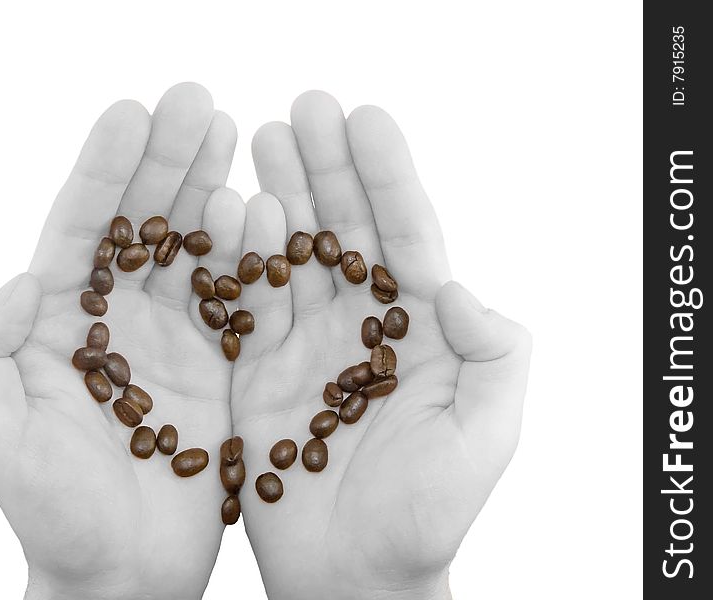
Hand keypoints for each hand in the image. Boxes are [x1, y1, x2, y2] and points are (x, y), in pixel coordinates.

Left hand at [0, 83, 244, 599]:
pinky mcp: (218, 367)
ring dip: (212, 190)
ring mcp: (172, 340)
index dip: (106, 169)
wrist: (122, 572)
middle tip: (198, 101)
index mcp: (60, 324)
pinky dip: (250, 255)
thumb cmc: (53, 513)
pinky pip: (236, 299)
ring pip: (193, 248)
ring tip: (235, 134)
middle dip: (167, 160)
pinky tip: (264, 211)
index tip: (134, 112)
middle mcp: (116, 321)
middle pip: (143, 223)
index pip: (82, 228)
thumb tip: (22, 280)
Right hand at [232, 91, 531, 599]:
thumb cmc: (428, 513)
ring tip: (260, 137)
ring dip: (279, 193)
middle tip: (302, 108)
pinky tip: (232, 209)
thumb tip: (459, 287)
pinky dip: (241, 257)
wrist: (356, 573)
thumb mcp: (488, 436)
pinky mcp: (260, 370)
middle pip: (344, 229)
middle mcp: (363, 325)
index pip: (406, 236)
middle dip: (326, 167)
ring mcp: (308, 345)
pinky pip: (249, 304)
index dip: (387, 176)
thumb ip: (495, 356)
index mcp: (419, 330)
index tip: (364, 119)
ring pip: (293, 253)